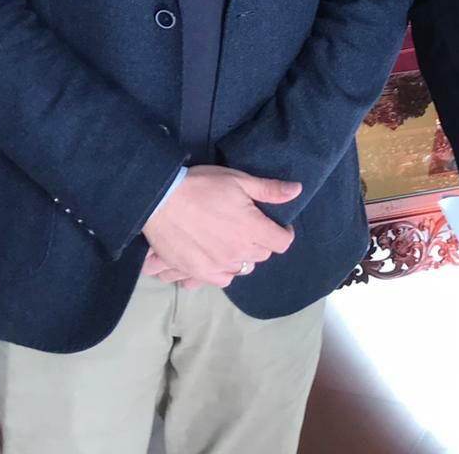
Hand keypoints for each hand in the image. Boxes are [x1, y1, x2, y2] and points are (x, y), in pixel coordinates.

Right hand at [141, 166, 298, 287]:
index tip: (277, 225)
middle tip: (249, 226)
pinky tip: (217, 255)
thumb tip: (297, 190)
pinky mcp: (200, 273)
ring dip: (242, 255)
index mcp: (252, 228)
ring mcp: (219, 265)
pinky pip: (223, 279)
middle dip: (261, 241)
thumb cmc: (201, 186)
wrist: (161, 200)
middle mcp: (239, 251)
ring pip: (243, 267)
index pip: (282, 243)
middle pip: (263, 254)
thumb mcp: (239, 180)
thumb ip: (270, 189)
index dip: (283, 233)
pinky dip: (224, 270)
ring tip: (231, 240)